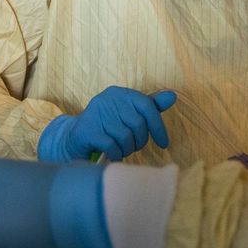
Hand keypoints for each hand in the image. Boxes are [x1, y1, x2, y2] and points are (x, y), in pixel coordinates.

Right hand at [35, 86, 177, 162]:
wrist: (74, 139)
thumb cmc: (107, 127)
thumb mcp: (128, 115)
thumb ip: (150, 106)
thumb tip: (172, 96)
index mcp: (119, 93)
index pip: (147, 106)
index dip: (158, 127)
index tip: (164, 144)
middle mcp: (106, 99)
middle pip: (138, 124)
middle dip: (139, 141)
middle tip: (132, 147)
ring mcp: (95, 114)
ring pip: (125, 137)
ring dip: (127, 149)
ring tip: (121, 150)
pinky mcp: (87, 130)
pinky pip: (112, 146)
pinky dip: (116, 154)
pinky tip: (113, 155)